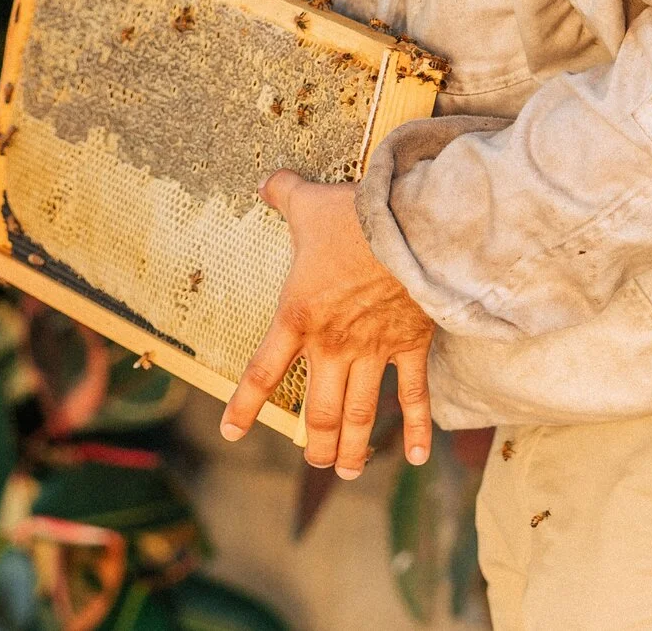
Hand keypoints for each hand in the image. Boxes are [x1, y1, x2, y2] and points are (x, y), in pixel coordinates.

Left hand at [221, 171, 434, 477]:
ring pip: (361, 414)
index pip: (263, 371)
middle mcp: (333, 344)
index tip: (231, 432)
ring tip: (348, 471)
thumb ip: (282, 193)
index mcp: (298, 315)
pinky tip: (419, 458)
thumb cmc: (352, 217)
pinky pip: (414, 397)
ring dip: (354, 447)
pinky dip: (417, 429)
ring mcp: (374, 351)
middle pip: (318, 411)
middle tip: (314, 461)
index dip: (245, 405)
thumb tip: (266, 180)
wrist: (410, 226)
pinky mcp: (411, 347)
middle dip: (315, 443)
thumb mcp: (306, 201)